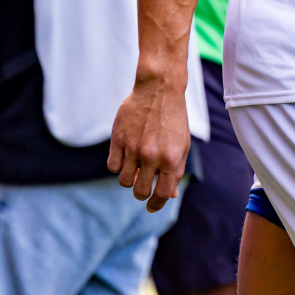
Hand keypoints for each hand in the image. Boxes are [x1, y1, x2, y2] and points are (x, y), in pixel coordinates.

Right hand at [108, 74, 190, 212]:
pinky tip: (125, 156)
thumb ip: (176, 171)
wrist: (159, 88)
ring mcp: (133, 147)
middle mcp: (151, 156)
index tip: (151, 206)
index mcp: (171, 159)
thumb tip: (170, 195)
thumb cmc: (173, 118)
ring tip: (135, 167)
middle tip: (142, 185)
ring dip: (129, 179)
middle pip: (138, 192)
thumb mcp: (182, 144)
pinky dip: (118, 165)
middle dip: (140, 194)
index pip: (161, 194)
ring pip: (124, 181)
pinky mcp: (118, 138)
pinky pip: (112, 165)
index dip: (156, 205)